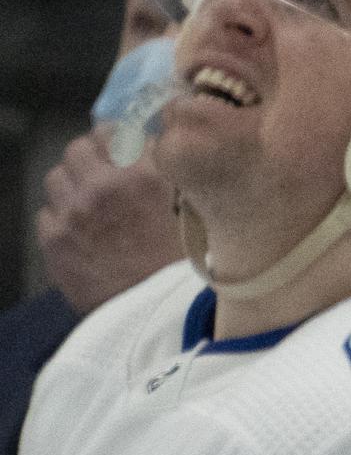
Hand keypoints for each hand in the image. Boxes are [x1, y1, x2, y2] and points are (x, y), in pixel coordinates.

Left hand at [36, 129, 179, 314]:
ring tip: (92, 207)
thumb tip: (153, 151)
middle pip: (77, 149)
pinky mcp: (53, 241)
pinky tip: (84, 235)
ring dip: (73, 186)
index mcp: (143, 176)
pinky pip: (47, 213)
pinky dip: (63, 219)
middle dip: (91, 159)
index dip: (118, 141)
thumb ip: (174, 178)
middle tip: (106, 178)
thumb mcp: (198, 215)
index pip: (113, 132)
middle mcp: (102, 187)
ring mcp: (72, 214)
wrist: (164, 322)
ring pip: (56, 177)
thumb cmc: (191, 270)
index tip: (125, 152)